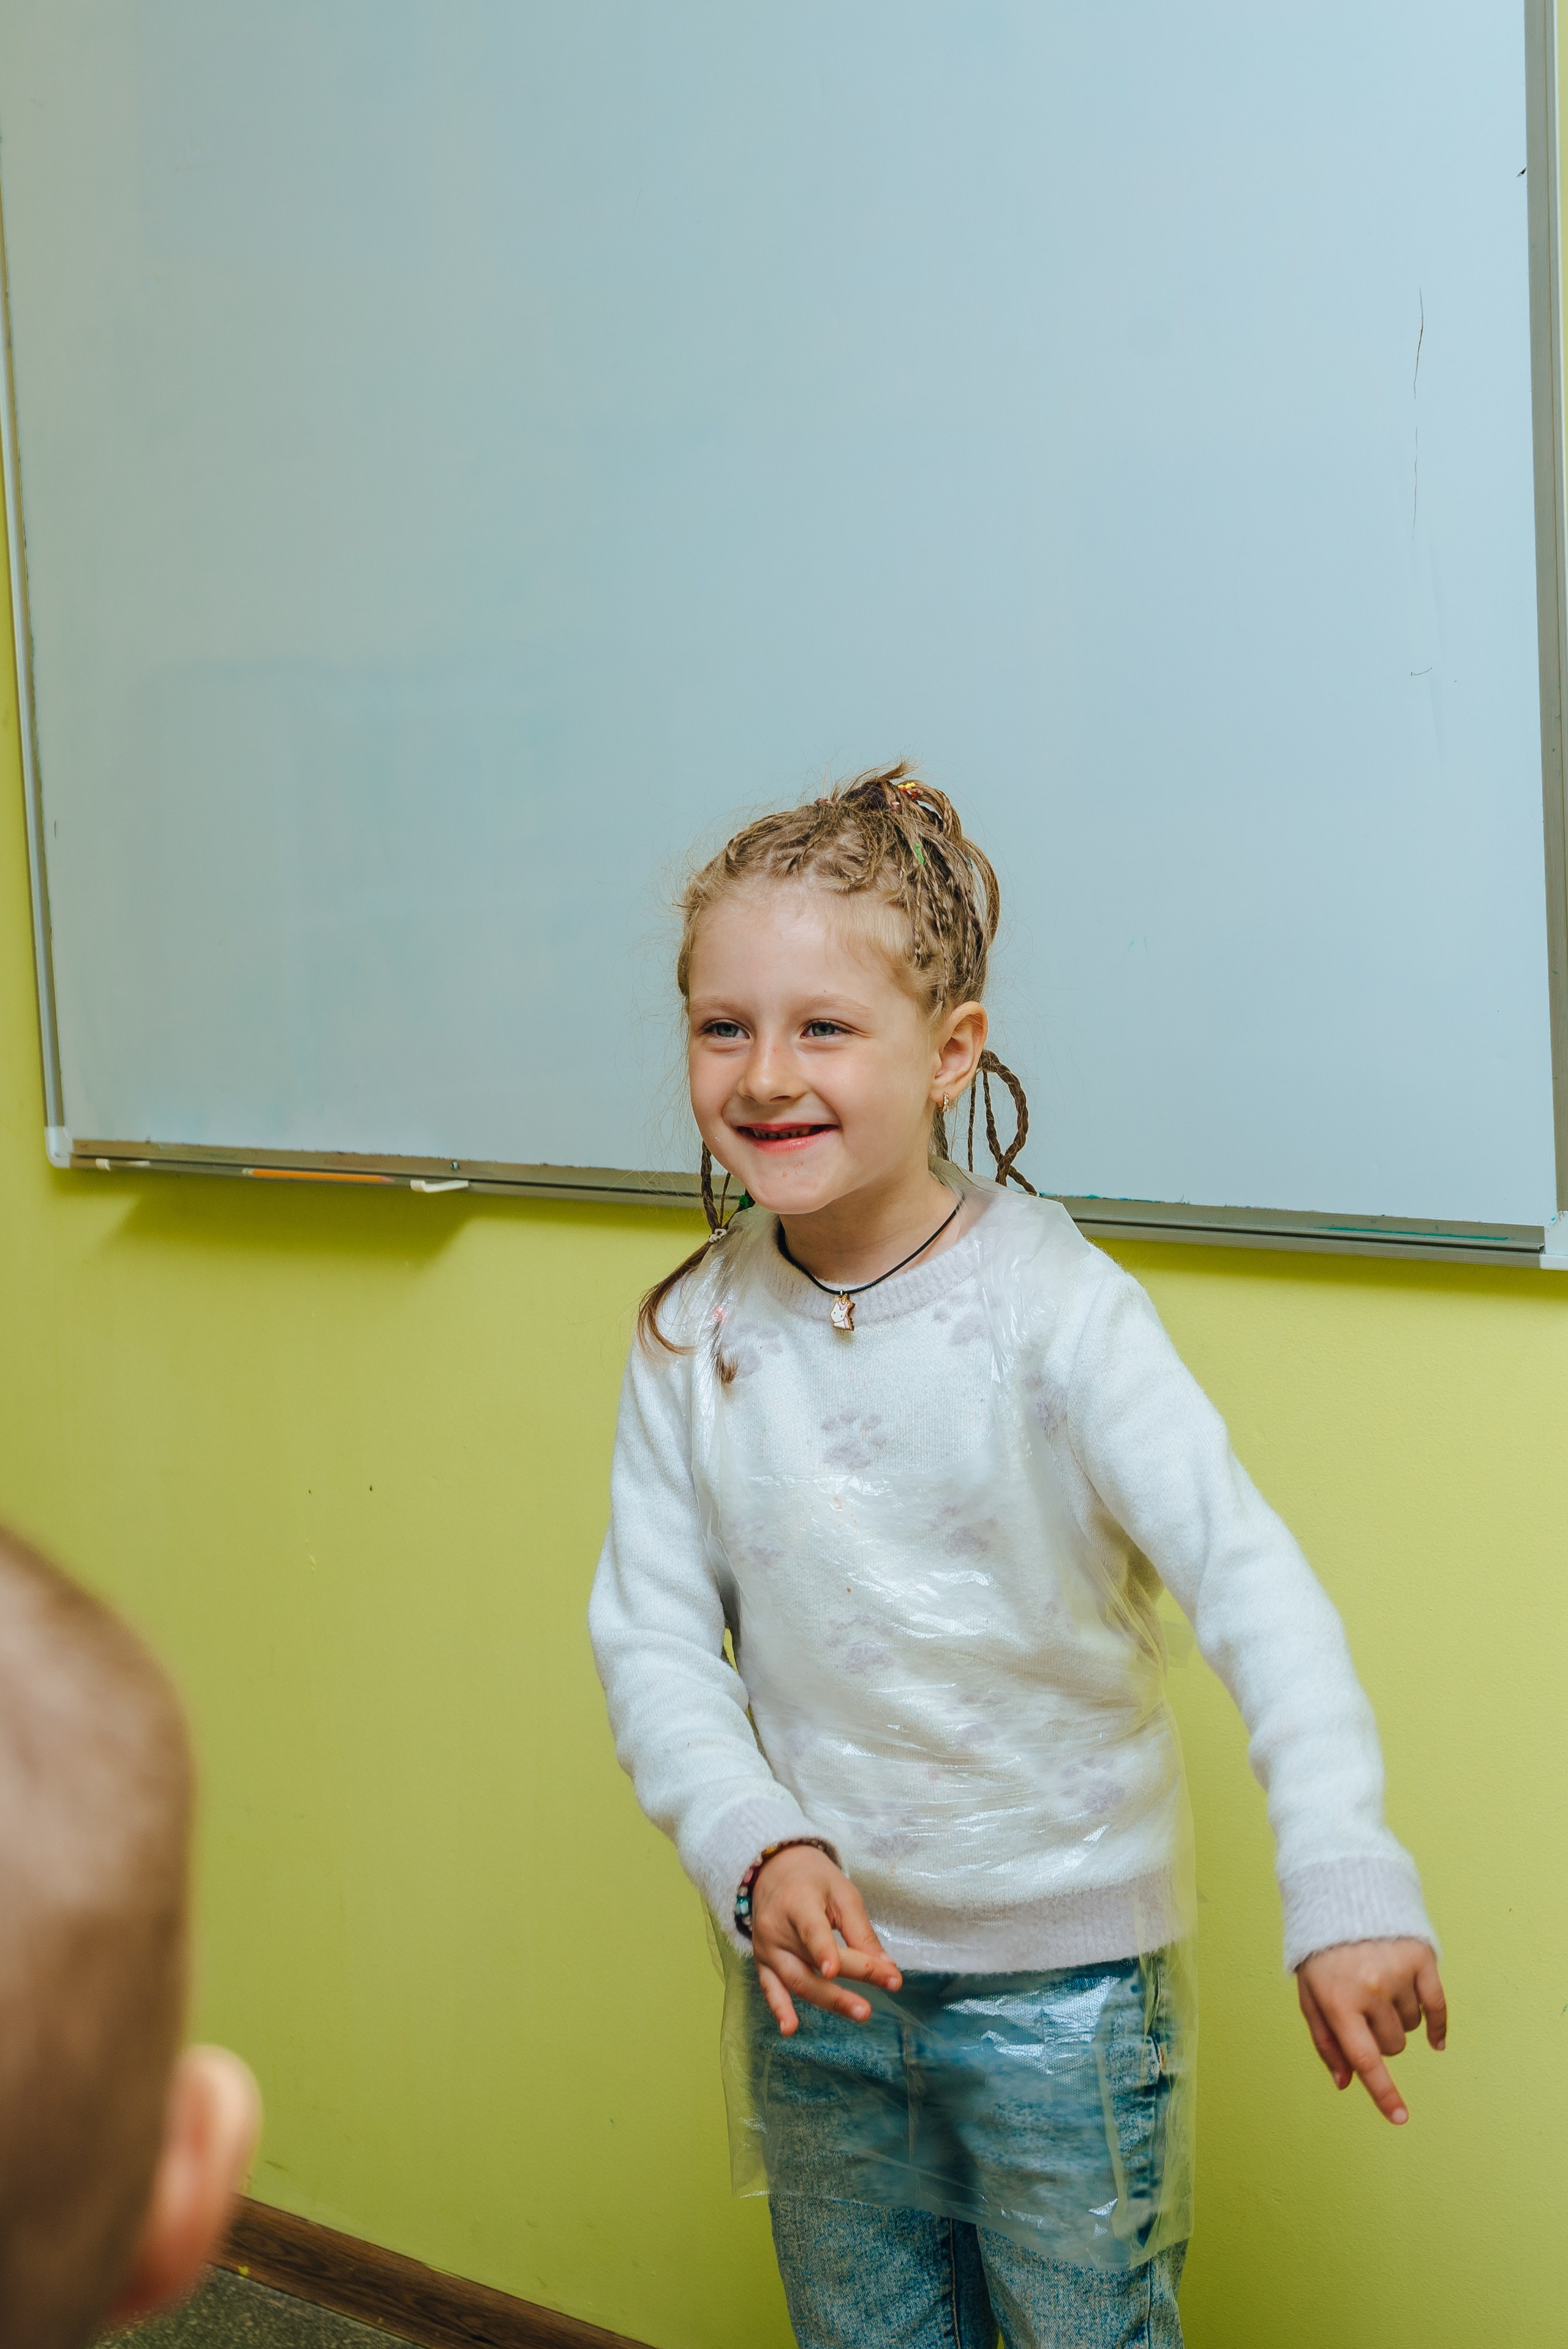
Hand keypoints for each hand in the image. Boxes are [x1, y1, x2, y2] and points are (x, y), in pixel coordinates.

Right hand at [750, 1845, 902, 2034]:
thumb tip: (887, 1968)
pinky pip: (769, 1988)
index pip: (813, 1932)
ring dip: (827, 2001)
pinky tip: (789, 2029)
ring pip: (796, 1981)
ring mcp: (766, 1948)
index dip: (823, 1951)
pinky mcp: (762, 1961)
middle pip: (809, 1964)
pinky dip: (779, 2009)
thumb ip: (861, 1931)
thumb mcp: (842, 1893)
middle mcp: (776, 1929)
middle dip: (841, 1987)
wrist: (773, 1871)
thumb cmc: (814, 1880)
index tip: (836, 1970)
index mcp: (797, 1904)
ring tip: (859, 2013)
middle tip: (870, 2006)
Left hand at [1297, 1938, 1446, 2123]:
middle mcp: (1370, 1989)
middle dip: (1381, 2036)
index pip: (1365, 2059)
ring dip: (1399, 2017)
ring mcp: (1397, 1973)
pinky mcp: (1420, 1957)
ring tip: (1379, 1986)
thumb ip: (1326, 2041)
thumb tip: (1346, 2082)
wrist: (1340, 1893)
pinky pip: (1438, 2006)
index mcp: (1338, 2001)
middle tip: (1365, 2007)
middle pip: (1393, 2044)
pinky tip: (1436, 2039)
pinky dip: (1438, 2026)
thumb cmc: (1322, 1952)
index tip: (1400, 2118)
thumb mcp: (1310, 1994)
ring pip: (1412, 2026)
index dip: (1384, 2094)